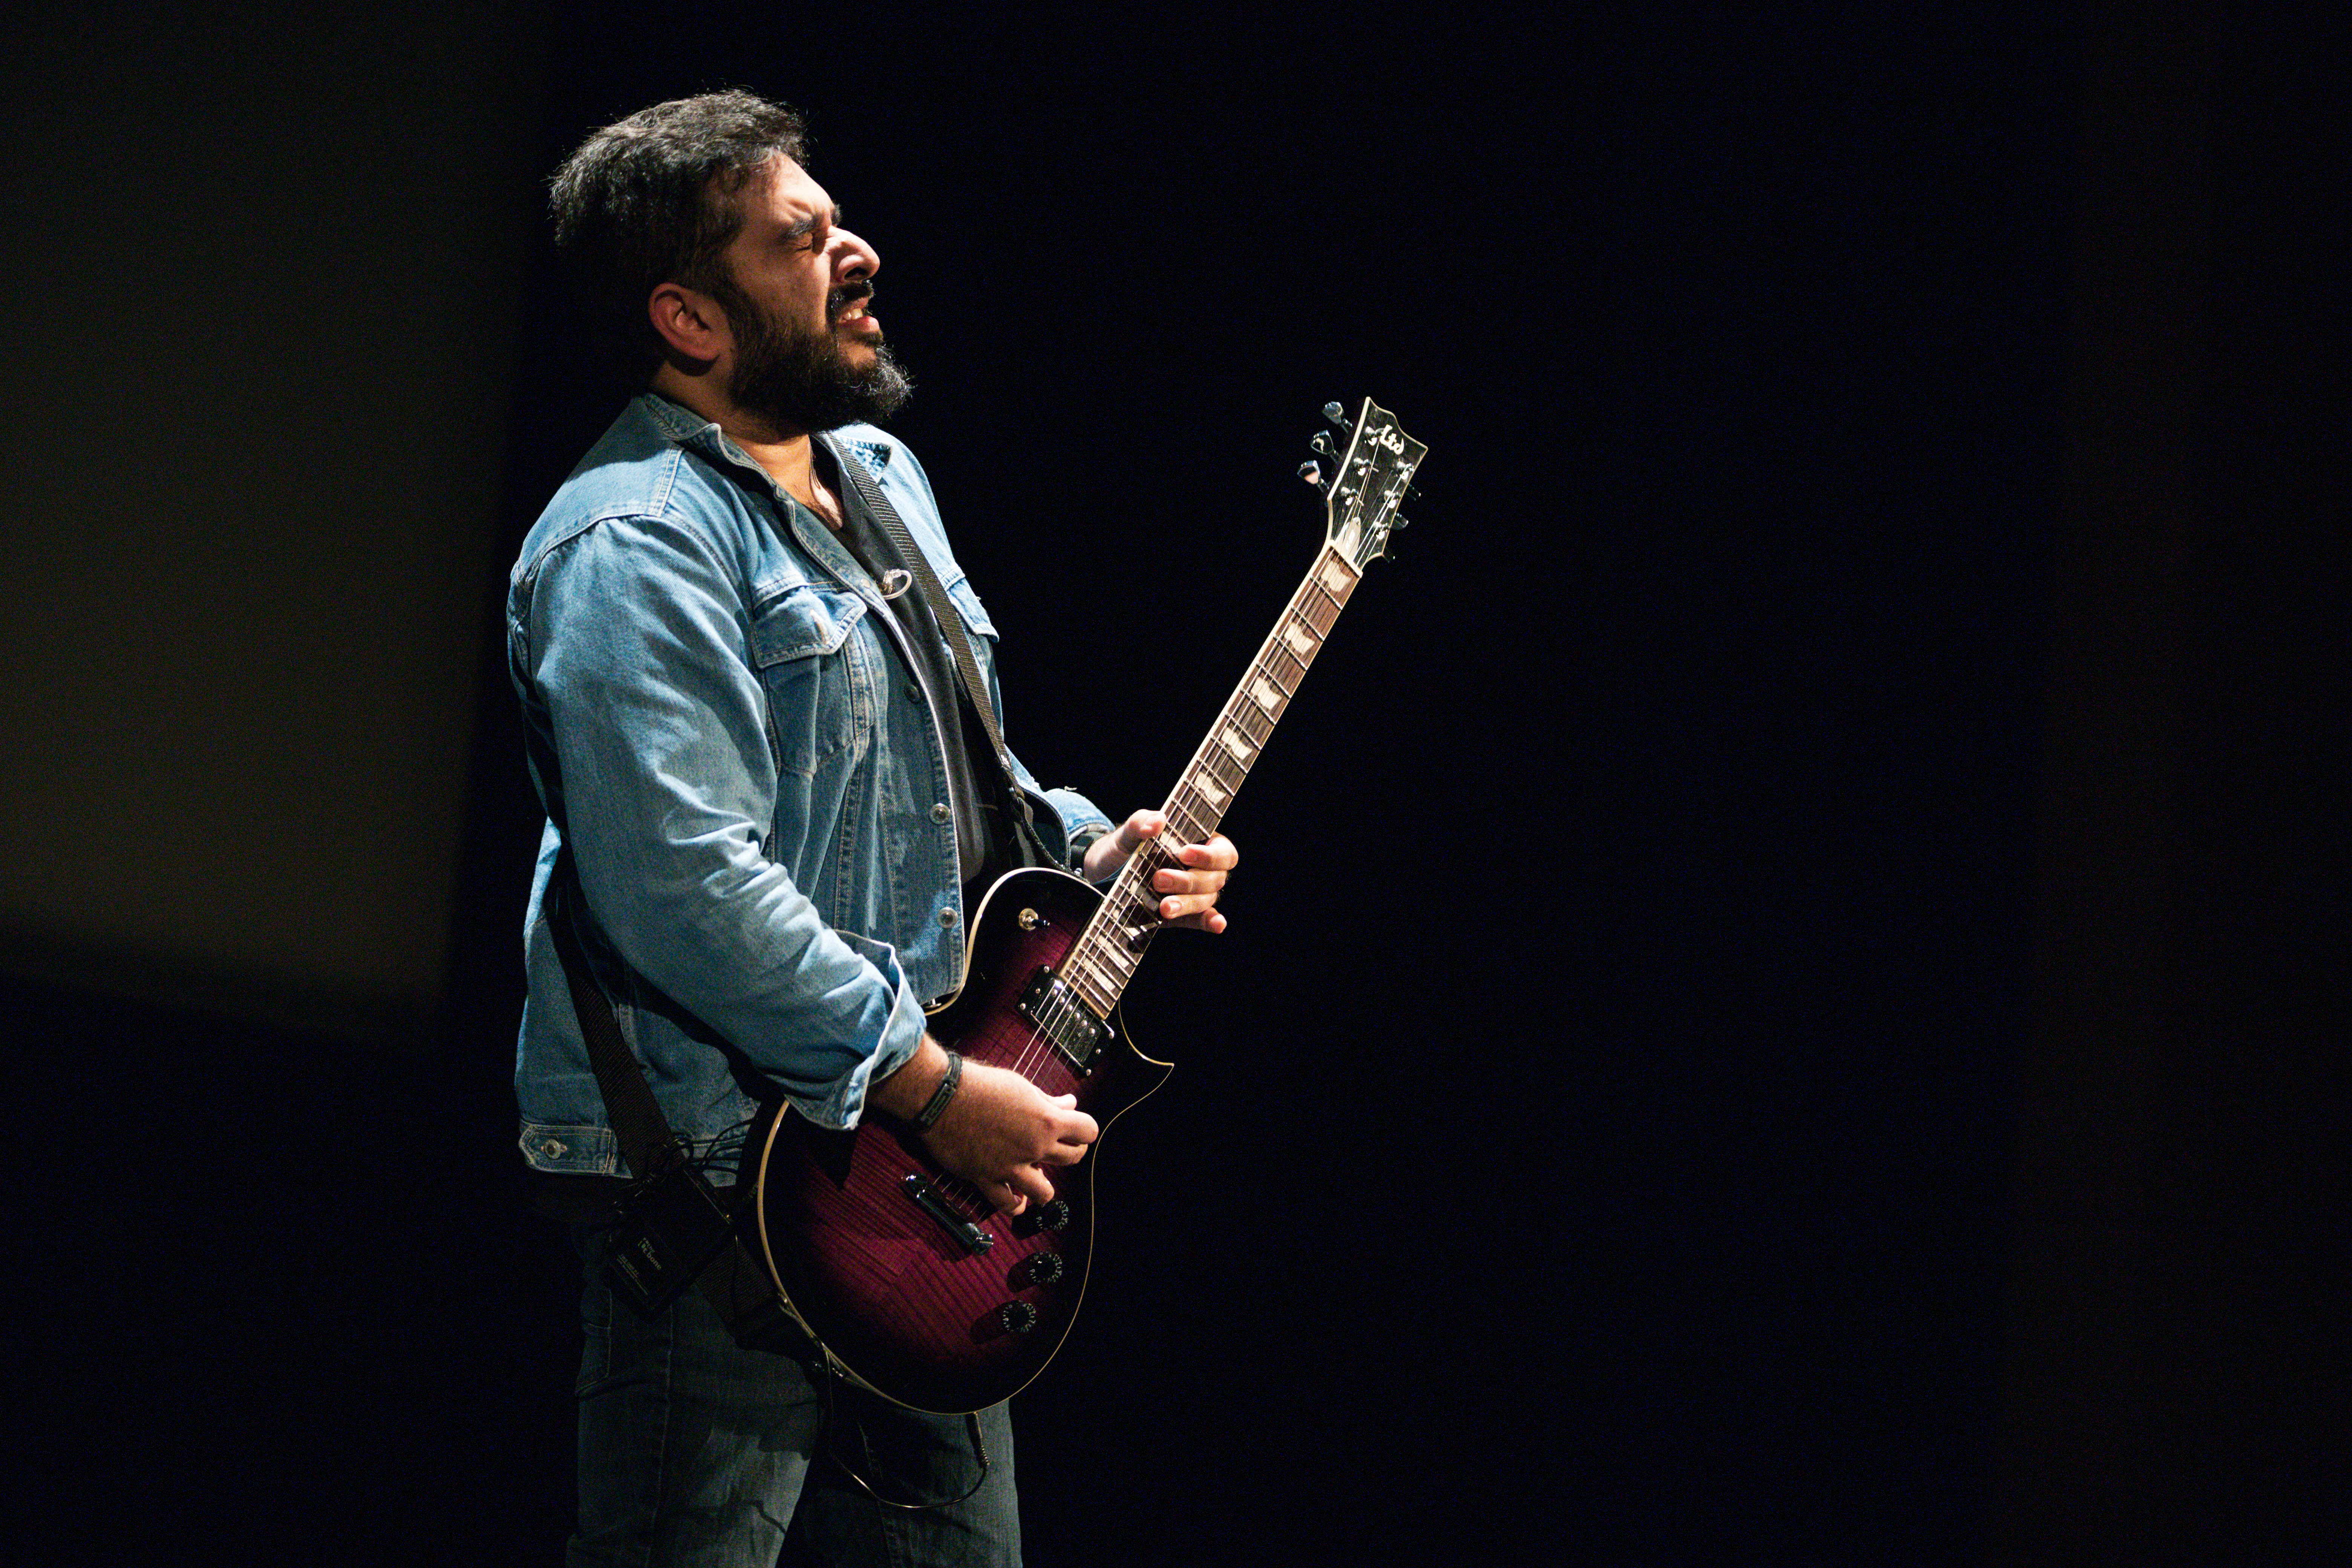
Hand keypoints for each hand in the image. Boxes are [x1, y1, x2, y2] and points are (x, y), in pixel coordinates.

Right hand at [920, 1058, 1097, 1213]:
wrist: (941, 1095)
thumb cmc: (979, 1084)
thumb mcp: (1021, 1086)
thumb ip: (1048, 1101)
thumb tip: (1069, 1104)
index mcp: (1046, 1120)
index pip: (1088, 1130)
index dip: (1084, 1128)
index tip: (1077, 1127)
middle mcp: (1034, 1147)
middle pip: (1072, 1158)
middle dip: (1071, 1150)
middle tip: (1059, 1144)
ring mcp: (1011, 1166)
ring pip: (1044, 1193)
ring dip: (1045, 1185)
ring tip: (1039, 1175)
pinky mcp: (986, 1178)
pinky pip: (1007, 1203)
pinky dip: (1015, 1205)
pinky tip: (1017, 1200)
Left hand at [1081, 810, 1238, 933]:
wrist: (1107, 872)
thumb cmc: (1126, 846)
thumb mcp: (1129, 832)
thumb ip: (1141, 822)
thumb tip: (1158, 821)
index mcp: (1201, 844)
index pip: (1223, 852)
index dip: (1210, 856)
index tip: (1184, 853)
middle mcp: (1203, 870)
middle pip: (1215, 879)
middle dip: (1188, 881)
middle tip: (1159, 879)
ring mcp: (1194, 894)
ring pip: (1205, 900)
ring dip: (1187, 903)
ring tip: (1164, 906)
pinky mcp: (1183, 914)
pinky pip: (1201, 919)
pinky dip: (1209, 922)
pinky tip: (1216, 925)